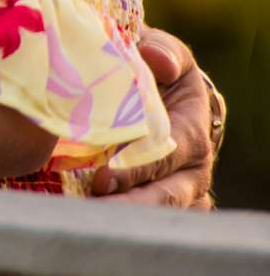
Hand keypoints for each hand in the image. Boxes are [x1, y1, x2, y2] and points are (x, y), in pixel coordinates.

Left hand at [88, 25, 222, 207]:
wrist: (151, 89)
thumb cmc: (154, 68)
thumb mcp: (162, 52)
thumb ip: (162, 52)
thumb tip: (158, 61)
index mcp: (192, 132)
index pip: (167, 155)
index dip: (136, 167)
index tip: (103, 177)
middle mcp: (191, 169)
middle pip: (166, 196)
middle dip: (129, 203)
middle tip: (90, 205)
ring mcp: (177, 191)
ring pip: (158, 216)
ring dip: (123, 218)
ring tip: (85, 219)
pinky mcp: (155, 203)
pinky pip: (145, 223)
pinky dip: (120, 223)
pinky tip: (84, 219)